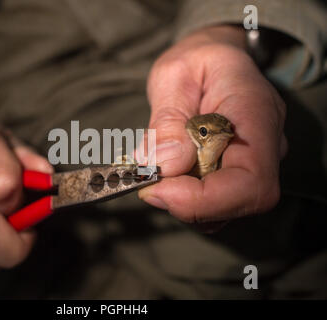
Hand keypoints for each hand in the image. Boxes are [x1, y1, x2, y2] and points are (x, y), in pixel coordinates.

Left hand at [139, 26, 286, 229]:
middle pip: (238, 203)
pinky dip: (186, 198)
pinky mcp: (238, 174)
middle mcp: (266, 146)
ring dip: (184, 201)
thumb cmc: (195, 61)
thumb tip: (165, 166)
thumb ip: (169, 120)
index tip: (158, 188)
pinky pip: (216, 203)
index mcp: (256, 114)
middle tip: (149, 178)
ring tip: (159, 168)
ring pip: (224, 210)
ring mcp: (256, 163)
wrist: (214, 60)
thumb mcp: (173, 77)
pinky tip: (170, 172)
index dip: (204, 199)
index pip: (250, 182)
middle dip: (187, 202)